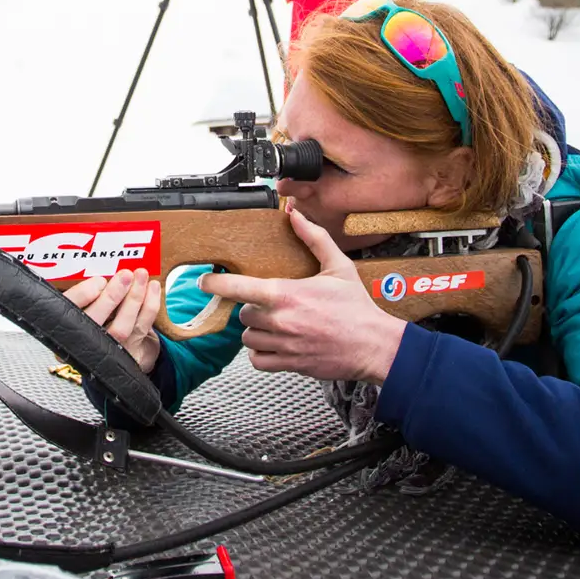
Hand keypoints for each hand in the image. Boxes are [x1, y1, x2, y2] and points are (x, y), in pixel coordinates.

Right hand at [64, 268, 162, 372]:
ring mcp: (108, 349)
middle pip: (96, 321)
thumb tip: (100, 269)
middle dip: (113, 296)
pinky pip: (142, 327)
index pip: (70, 309)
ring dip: (135, 298)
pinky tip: (152, 287)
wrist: (111, 345)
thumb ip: (84, 286)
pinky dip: (149, 306)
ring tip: (141, 275)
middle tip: (126, 275)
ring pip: (122, 327)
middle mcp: (85, 340)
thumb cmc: (93, 311)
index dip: (84, 294)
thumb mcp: (80, 298)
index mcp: (66, 323)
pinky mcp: (130, 352)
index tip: (99, 280)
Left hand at [198, 209, 405, 384]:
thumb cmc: (357, 308)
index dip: (215, 284)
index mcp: (287, 294)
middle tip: (270, 304)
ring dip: (256, 330)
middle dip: (252, 308)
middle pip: (243, 314)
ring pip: (248, 338)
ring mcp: (283, 345)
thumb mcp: (338, 266)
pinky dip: (261, 353)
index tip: (205, 281)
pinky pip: (258, 361)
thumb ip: (313, 238)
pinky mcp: (289, 364)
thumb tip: (295, 214)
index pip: (238, 287)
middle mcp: (280, 321)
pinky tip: (274, 343)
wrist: (375, 346)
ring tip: (274, 324)